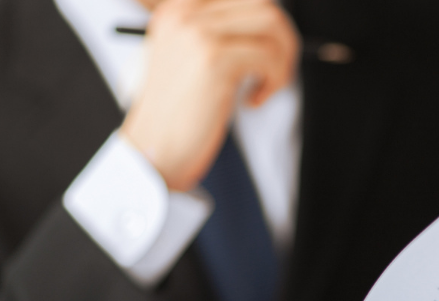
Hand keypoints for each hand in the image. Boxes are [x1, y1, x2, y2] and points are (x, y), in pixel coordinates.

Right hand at [121, 0, 298, 190]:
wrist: (154, 149)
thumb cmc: (179, 112)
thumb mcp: (192, 58)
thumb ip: (221, 33)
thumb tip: (273, 21)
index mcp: (179, 8)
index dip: (267, 24)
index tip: (267, 53)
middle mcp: (185, 12)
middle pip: (262, 3)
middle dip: (283, 37)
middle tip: (276, 70)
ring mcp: (198, 32)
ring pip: (271, 24)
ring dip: (283, 58)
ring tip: (268, 85)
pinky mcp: (213, 59)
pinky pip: (269, 56)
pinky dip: (274, 81)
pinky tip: (253, 101)